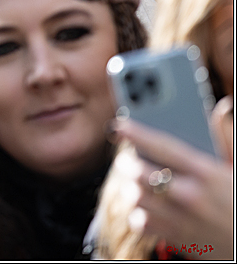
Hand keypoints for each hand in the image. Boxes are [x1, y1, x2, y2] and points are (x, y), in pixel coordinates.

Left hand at [112, 102, 233, 259]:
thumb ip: (226, 139)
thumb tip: (221, 108)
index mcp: (208, 173)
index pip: (164, 147)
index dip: (138, 133)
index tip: (119, 125)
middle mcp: (192, 196)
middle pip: (141, 173)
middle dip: (129, 163)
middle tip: (128, 159)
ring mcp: (183, 219)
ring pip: (136, 197)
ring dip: (132, 187)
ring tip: (137, 182)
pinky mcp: (176, 238)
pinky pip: (141, 222)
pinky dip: (138, 213)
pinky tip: (147, 207)